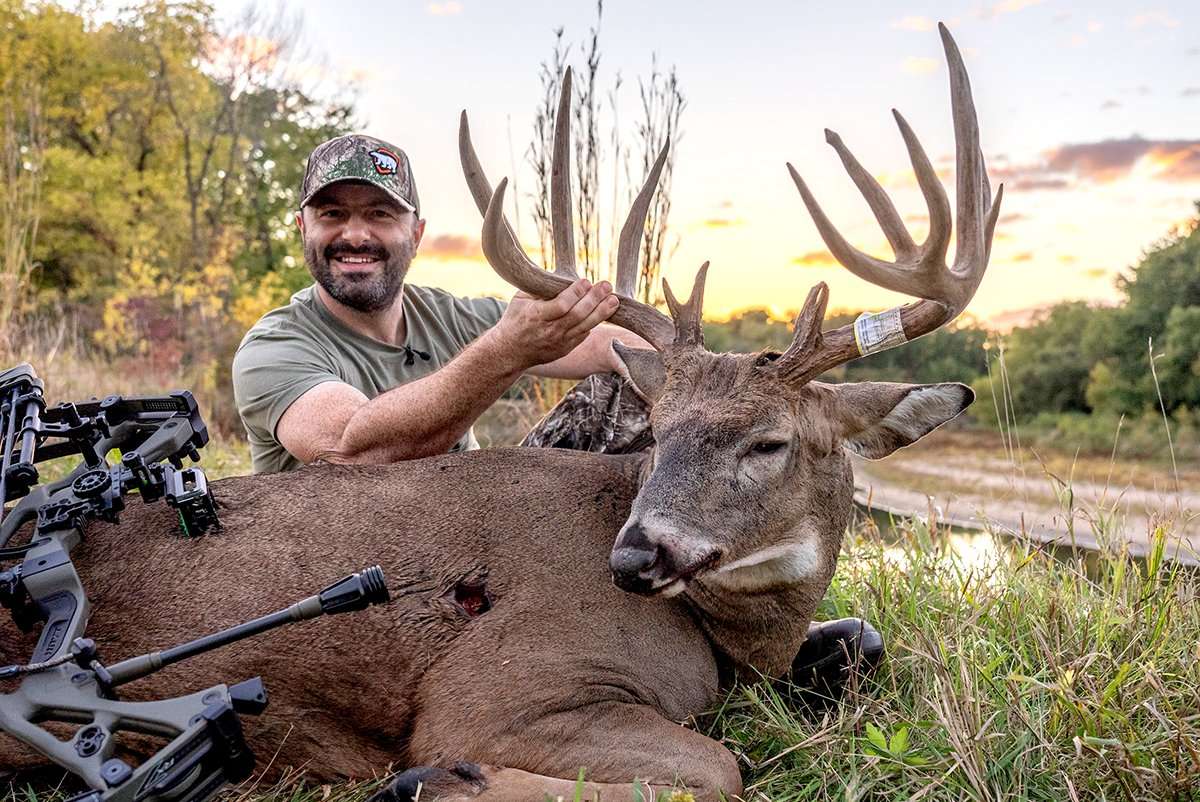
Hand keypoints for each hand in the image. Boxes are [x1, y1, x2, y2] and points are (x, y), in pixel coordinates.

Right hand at [487, 279, 619, 371]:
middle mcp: (549, 331)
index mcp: (536, 316)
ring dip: (602, 312)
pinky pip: (584, 335)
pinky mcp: (565, 350)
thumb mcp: (520, 300)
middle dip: (594, 299)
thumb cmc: (515, 320)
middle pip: (577, 315)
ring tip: (614, 300)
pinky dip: (594, 323)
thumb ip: (539, 288)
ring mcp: (559, 343)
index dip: (575, 293)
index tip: (585, 281)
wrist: (509, 352)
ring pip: (585, 327)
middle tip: (606, 285)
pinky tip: (604, 311)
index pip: (561, 305)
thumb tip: (560, 275)